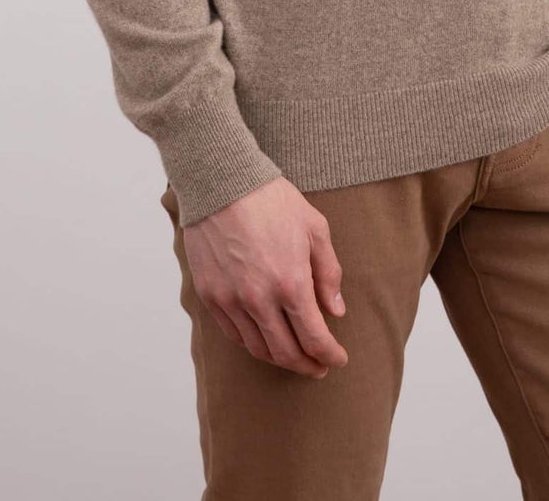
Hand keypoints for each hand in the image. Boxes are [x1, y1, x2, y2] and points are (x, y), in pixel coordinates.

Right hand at [183, 176, 348, 377]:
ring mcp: (231, 300)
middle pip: (286, 353)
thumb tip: (336, 311)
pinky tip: (265, 339)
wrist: (221, 181)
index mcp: (291, 282)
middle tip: (319, 366)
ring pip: (258, 349)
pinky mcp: (210, 296)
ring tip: (294, 356)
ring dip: (280, 359)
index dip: (330, 355)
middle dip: (308, 365)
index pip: (314, 338)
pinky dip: (253, 343)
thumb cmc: (272, 200)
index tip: (338, 359)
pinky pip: (233, 334)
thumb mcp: (314, 227)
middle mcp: (259, 299)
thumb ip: (328, 272)